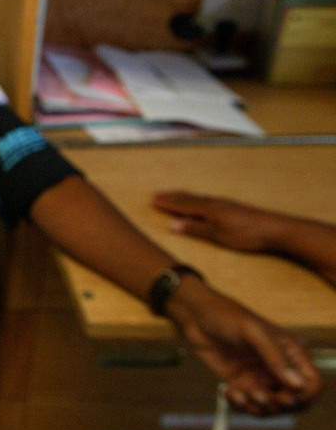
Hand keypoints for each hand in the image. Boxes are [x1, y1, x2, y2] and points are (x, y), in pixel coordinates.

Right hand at [153, 190, 280, 253]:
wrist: (275, 228)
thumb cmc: (245, 234)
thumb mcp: (217, 235)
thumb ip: (194, 229)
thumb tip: (171, 225)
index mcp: (208, 209)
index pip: (183, 205)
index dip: (168, 203)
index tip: (153, 200)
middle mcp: (214, 203)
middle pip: (189, 198)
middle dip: (173, 197)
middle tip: (158, 194)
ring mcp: (225, 204)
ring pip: (199, 198)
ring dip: (184, 197)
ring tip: (174, 195)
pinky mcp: (233, 207)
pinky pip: (207, 200)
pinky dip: (196, 199)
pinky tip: (200, 202)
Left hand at [167, 276, 321, 414]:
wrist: (195, 316)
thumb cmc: (225, 315)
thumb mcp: (252, 331)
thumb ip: (274, 357)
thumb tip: (297, 384)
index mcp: (291, 353)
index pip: (313, 383)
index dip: (304, 396)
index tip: (283, 396)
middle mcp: (279, 369)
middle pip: (295, 403)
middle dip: (278, 406)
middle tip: (258, 396)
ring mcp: (260, 378)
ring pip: (271, 408)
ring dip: (256, 407)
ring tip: (238, 393)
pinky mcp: (242, 384)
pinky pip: (248, 405)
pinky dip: (240, 405)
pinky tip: (228, 392)